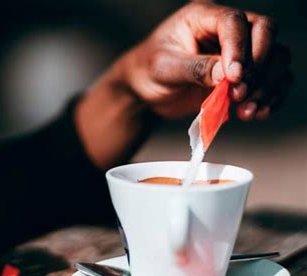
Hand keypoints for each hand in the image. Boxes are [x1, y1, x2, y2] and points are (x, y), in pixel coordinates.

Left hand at [75, 2, 291, 168]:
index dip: (239, 49)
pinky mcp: (244, 76)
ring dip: (267, 86)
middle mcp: (226, 30)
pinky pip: (271, 81)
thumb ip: (195, 68)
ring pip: (275, 58)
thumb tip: (227, 75)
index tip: (233, 78)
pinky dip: (269, 97)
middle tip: (239, 94)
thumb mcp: (164, 68)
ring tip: (247, 111)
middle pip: (265, 33)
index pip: (235, 22)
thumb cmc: (148, 71)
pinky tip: (256, 113)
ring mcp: (238, 52)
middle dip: (259, 66)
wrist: (145, 91)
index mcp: (203, 17)